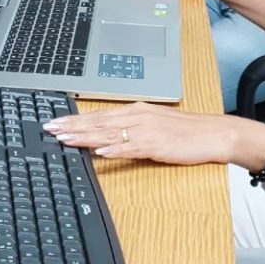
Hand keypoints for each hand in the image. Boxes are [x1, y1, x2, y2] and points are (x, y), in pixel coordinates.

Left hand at [45, 100, 251, 164]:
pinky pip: (132, 147)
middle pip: (98, 122)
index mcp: (136, 111)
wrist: (215, 133)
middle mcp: (138, 116)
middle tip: (50, 129)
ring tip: (65, 139)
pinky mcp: (158, 144)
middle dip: (72, 126)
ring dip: (86, 136)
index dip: (75, 119)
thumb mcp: (153, 127)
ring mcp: (147, 129)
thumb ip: (129, 131)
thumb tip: (103, 141)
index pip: (98, 115)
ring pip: (110, 133)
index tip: (55, 123)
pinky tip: (101, 152)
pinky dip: (116, 149)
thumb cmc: (185, 132)